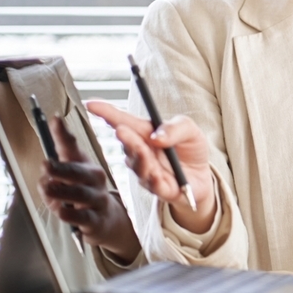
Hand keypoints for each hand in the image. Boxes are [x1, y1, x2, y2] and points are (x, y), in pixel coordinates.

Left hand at [37, 115, 140, 262]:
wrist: (106, 220)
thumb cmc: (82, 195)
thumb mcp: (68, 180)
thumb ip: (53, 174)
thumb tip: (44, 175)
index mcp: (84, 165)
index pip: (71, 147)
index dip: (62, 134)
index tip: (54, 120)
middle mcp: (94, 179)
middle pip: (78, 172)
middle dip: (62, 168)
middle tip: (46, 165)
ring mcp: (97, 199)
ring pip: (81, 194)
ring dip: (62, 191)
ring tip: (47, 188)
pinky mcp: (97, 219)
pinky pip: (84, 217)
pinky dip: (71, 214)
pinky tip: (62, 212)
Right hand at [85, 100, 216, 233]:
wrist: (202, 176)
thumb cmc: (190, 148)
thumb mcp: (190, 130)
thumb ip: (176, 128)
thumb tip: (157, 136)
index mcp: (146, 133)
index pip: (123, 121)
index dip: (106, 112)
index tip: (90, 104)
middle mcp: (141, 152)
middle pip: (128, 144)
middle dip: (125, 137)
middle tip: (121, 129)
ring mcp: (147, 171)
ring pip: (139, 165)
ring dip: (140, 157)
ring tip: (143, 149)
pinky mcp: (160, 189)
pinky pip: (155, 185)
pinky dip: (155, 180)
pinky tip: (157, 175)